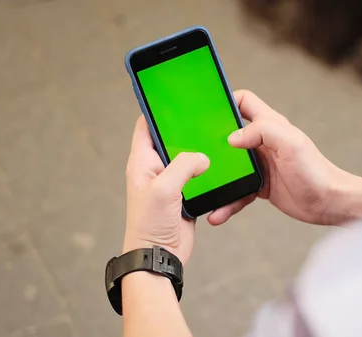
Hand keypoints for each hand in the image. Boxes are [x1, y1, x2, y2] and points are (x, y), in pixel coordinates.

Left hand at [123, 116, 209, 264]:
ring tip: (215, 140)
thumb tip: (202, 157)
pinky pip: (196, 176)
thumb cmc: (150, 225)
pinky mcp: (183, 195)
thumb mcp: (164, 189)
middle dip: (186, 130)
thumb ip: (183, 165)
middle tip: (204, 118)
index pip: (146, 126)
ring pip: (186, 157)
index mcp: (142, 162)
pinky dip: (206, 171)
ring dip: (199, 152)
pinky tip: (219, 166)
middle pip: (170, 139)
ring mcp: (169, 182)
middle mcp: (154, 169)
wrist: (159, 256)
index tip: (175, 98)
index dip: (158, 110)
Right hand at [207, 90, 361, 225]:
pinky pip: (237, 192)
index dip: (226, 100)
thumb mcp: (292, 144)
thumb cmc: (316, 171)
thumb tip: (232, 137)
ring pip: (230, 167)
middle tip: (191, 150)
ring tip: (199, 188)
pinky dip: (227, 202)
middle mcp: (263, 143)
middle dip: (210, 141)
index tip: (207, 110)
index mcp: (270, 126)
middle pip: (229, 133)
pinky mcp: (260, 187)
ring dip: (216, 178)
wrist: (330, 203)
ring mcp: (261, 165)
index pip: (244, 101)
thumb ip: (263, 131)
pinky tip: (217, 213)